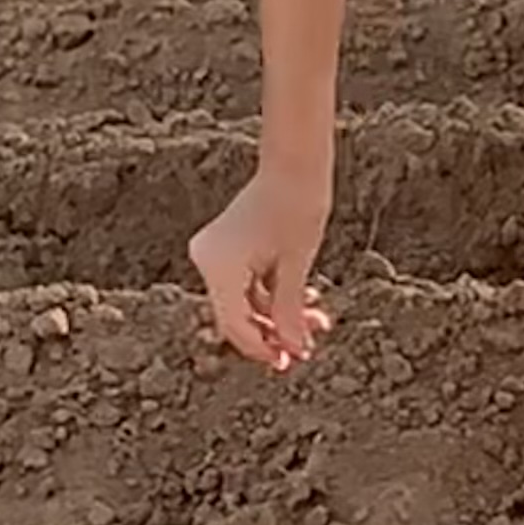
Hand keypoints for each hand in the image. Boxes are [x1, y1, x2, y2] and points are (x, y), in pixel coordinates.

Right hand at [191, 166, 332, 373]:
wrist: (295, 164)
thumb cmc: (300, 205)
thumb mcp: (298, 263)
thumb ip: (291, 309)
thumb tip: (294, 349)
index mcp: (219, 266)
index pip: (234, 324)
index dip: (262, 347)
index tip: (291, 361)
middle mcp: (207, 261)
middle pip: (236, 315)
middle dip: (273, 333)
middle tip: (306, 349)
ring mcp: (214, 255)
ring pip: (243, 301)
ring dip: (277, 314)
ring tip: (316, 323)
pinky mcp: (225, 250)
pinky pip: (244, 284)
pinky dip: (271, 295)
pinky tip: (304, 302)